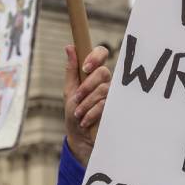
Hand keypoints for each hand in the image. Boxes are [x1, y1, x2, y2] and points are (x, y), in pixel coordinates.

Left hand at [63, 44, 110, 165]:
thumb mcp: (69, 91)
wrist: (80, 137)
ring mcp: (112, 95)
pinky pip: (105, 104)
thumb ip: (71, 70)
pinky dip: (91, 113)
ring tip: (78, 113)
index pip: (101, 53)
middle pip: (103, 72)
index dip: (96, 56)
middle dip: (87, 86)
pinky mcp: (115, 108)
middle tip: (77, 98)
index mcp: (93, 74)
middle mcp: (105, 82)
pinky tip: (84, 120)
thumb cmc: (75, 113)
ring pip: (103, 90)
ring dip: (86, 103)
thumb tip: (69, 47)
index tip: (85, 67)